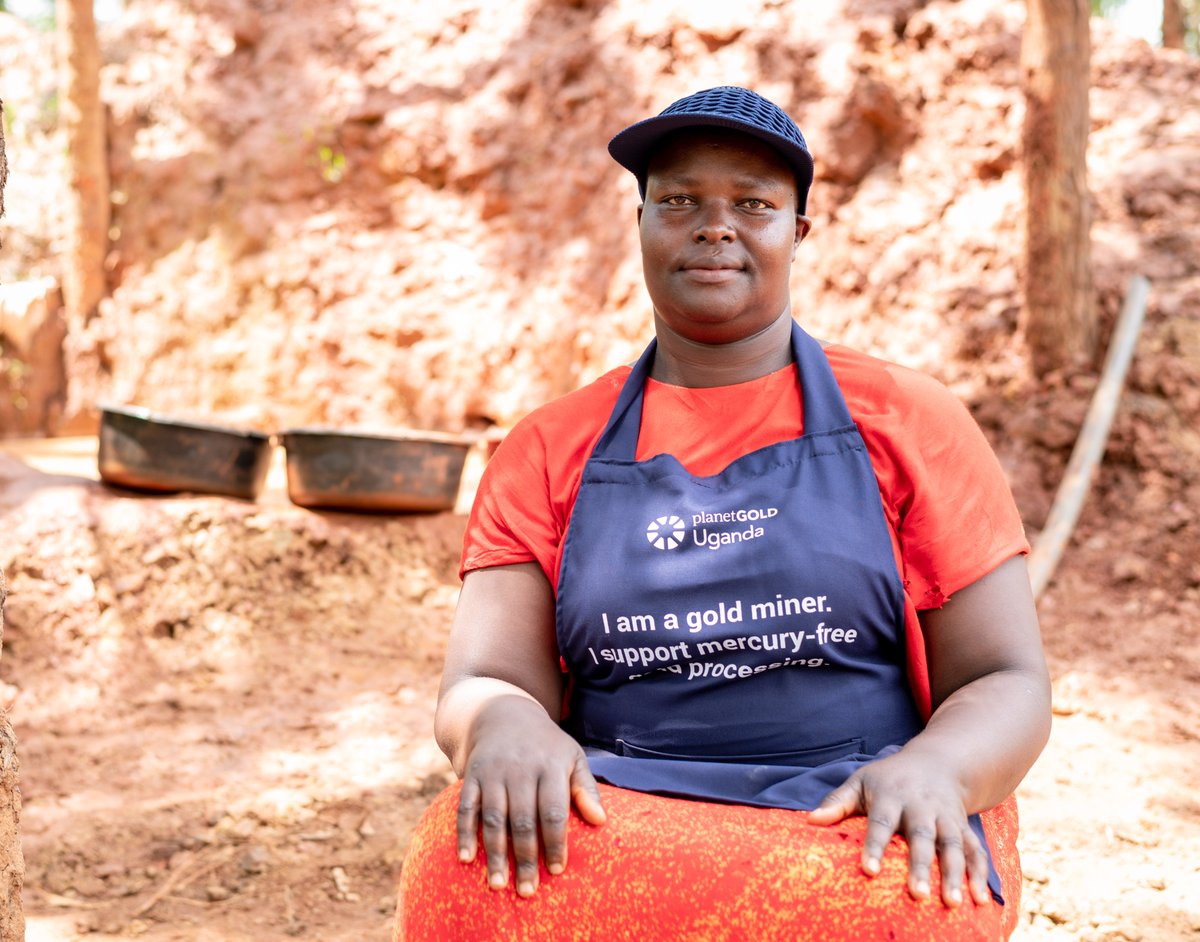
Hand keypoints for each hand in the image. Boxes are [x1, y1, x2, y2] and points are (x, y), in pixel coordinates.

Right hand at [456, 696, 605, 896]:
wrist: (503, 713)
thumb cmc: (546, 745)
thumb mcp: (572, 757)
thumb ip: (585, 789)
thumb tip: (601, 821)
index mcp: (550, 766)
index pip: (553, 810)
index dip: (556, 842)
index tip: (558, 870)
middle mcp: (520, 770)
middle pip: (523, 820)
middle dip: (525, 858)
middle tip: (527, 891)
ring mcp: (493, 772)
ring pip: (494, 818)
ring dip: (495, 853)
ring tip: (498, 886)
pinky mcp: (472, 775)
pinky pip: (466, 807)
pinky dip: (465, 833)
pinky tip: (467, 859)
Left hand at [807, 747, 991, 907]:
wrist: (937, 762)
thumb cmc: (889, 778)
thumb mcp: (861, 781)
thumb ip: (838, 802)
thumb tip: (810, 820)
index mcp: (891, 796)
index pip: (880, 822)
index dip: (874, 846)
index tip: (868, 871)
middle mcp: (921, 806)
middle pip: (921, 836)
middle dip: (920, 866)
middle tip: (916, 895)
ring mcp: (946, 817)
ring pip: (952, 845)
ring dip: (954, 874)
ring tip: (951, 904)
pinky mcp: (964, 826)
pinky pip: (975, 850)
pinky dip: (980, 874)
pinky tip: (980, 900)